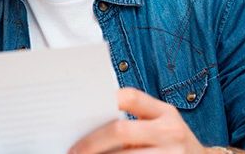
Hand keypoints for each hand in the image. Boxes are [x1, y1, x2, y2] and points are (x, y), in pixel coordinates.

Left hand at [69, 88, 207, 153]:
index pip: (130, 97)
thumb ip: (134, 122)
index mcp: (166, 113)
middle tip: (73, 151)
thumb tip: (87, 125)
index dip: (104, 101)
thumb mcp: (162, 128)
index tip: (80, 111)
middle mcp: (171, 131)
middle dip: (92, 142)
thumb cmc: (172, 145)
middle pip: (121, 130)